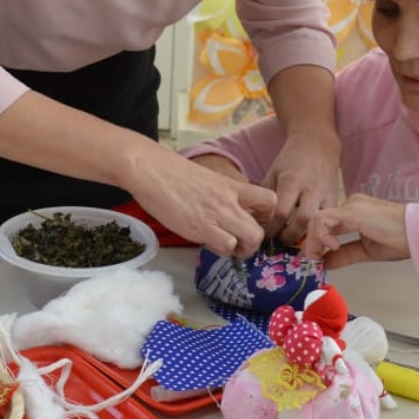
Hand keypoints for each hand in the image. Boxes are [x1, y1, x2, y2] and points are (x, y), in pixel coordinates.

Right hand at [126, 144, 277, 258]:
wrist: (150, 168)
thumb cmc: (170, 172)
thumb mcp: (205, 179)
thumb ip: (218, 195)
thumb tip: (220, 212)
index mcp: (231, 186)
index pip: (269, 201)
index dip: (265, 218)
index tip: (251, 222)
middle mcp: (229, 201)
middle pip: (261, 229)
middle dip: (252, 243)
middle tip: (237, 243)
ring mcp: (216, 214)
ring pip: (250, 240)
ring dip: (239, 250)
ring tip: (223, 246)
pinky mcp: (200, 227)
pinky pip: (226, 246)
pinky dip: (219, 250)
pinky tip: (206, 242)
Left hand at [262, 132, 341, 241]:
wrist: (318, 143)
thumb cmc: (291, 159)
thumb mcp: (273, 172)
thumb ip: (266, 195)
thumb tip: (254, 219)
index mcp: (291, 181)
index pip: (280, 212)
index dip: (271, 228)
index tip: (264, 235)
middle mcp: (310, 189)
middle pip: (302, 221)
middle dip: (289, 236)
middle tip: (278, 241)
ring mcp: (325, 194)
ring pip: (318, 222)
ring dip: (304, 236)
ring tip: (292, 240)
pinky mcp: (336, 198)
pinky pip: (328, 219)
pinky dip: (319, 228)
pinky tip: (308, 233)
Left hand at [302, 195, 409, 269]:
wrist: (418, 234)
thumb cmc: (399, 241)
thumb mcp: (366, 251)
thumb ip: (345, 255)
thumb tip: (326, 263)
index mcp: (354, 213)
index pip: (327, 224)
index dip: (317, 241)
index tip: (316, 258)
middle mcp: (350, 205)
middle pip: (319, 220)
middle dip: (311, 241)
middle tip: (313, 260)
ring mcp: (350, 206)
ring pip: (317, 218)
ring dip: (313, 240)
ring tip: (318, 256)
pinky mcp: (351, 211)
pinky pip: (324, 219)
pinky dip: (322, 235)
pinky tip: (333, 247)